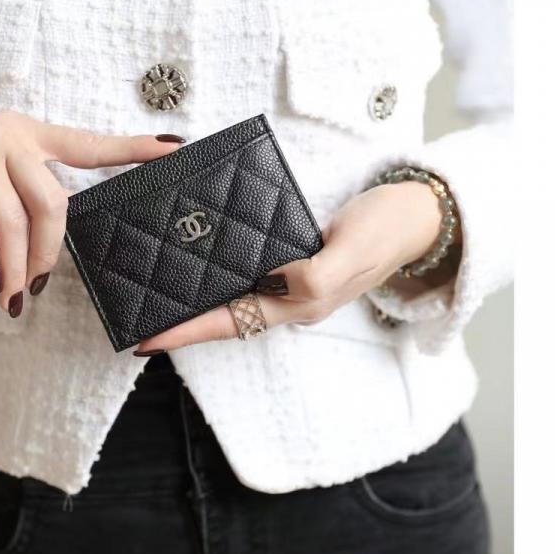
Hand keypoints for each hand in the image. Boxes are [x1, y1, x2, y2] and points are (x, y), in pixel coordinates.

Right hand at [0, 111, 183, 312]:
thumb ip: (28, 201)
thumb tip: (57, 249)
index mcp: (29, 133)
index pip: (87, 143)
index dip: (132, 148)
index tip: (175, 148)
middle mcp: (7, 132)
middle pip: (52, 200)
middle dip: (49, 251)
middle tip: (40, 285)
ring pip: (14, 219)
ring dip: (16, 267)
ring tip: (13, 296)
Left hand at [134, 180, 448, 352]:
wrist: (417, 214)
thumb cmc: (387, 229)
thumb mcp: (353, 250)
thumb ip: (315, 273)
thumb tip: (273, 281)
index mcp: (302, 302)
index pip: (232, 322)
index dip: (189, 332)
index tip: (147, 339)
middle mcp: (292, 299)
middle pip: (224, 317)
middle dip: (181, 323)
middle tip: (137, 321)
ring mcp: (293, 282)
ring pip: (233, 298)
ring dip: (197, 302)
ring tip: (157, 298)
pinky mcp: (295, 260)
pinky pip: (248, 273)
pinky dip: (220, 273)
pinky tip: (202, 263)